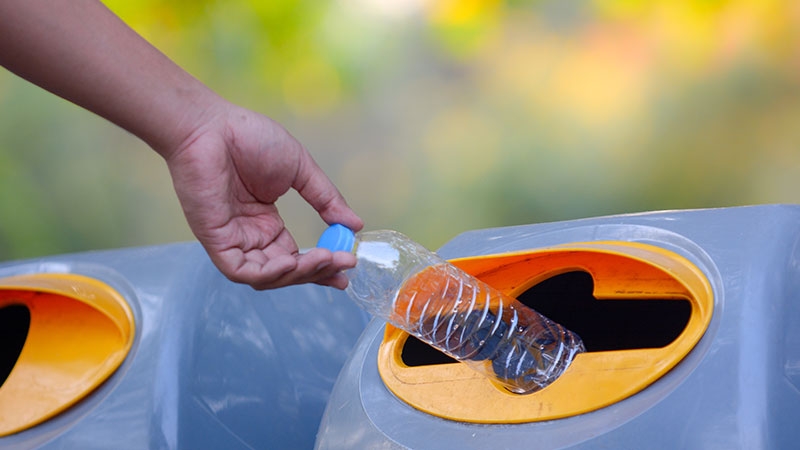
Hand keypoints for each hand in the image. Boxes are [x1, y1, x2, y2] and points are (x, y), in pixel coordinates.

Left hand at [164, 102, 362, 289]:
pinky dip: (269, 274)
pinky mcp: (215, 240)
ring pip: (267, 277)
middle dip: (317, 272)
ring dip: (299, 274)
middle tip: (344, 264)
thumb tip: (354, 225)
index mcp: (266, 223)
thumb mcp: (300, 169)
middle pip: (286, 272)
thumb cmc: (249, 138)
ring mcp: (232, 240)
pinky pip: (242, 271)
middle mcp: (250, 237)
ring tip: (325, 258)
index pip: (296, 257)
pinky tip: (292, 262)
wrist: (212, 126)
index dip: (322, 266)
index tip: (348, 266)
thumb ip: (326, 199)